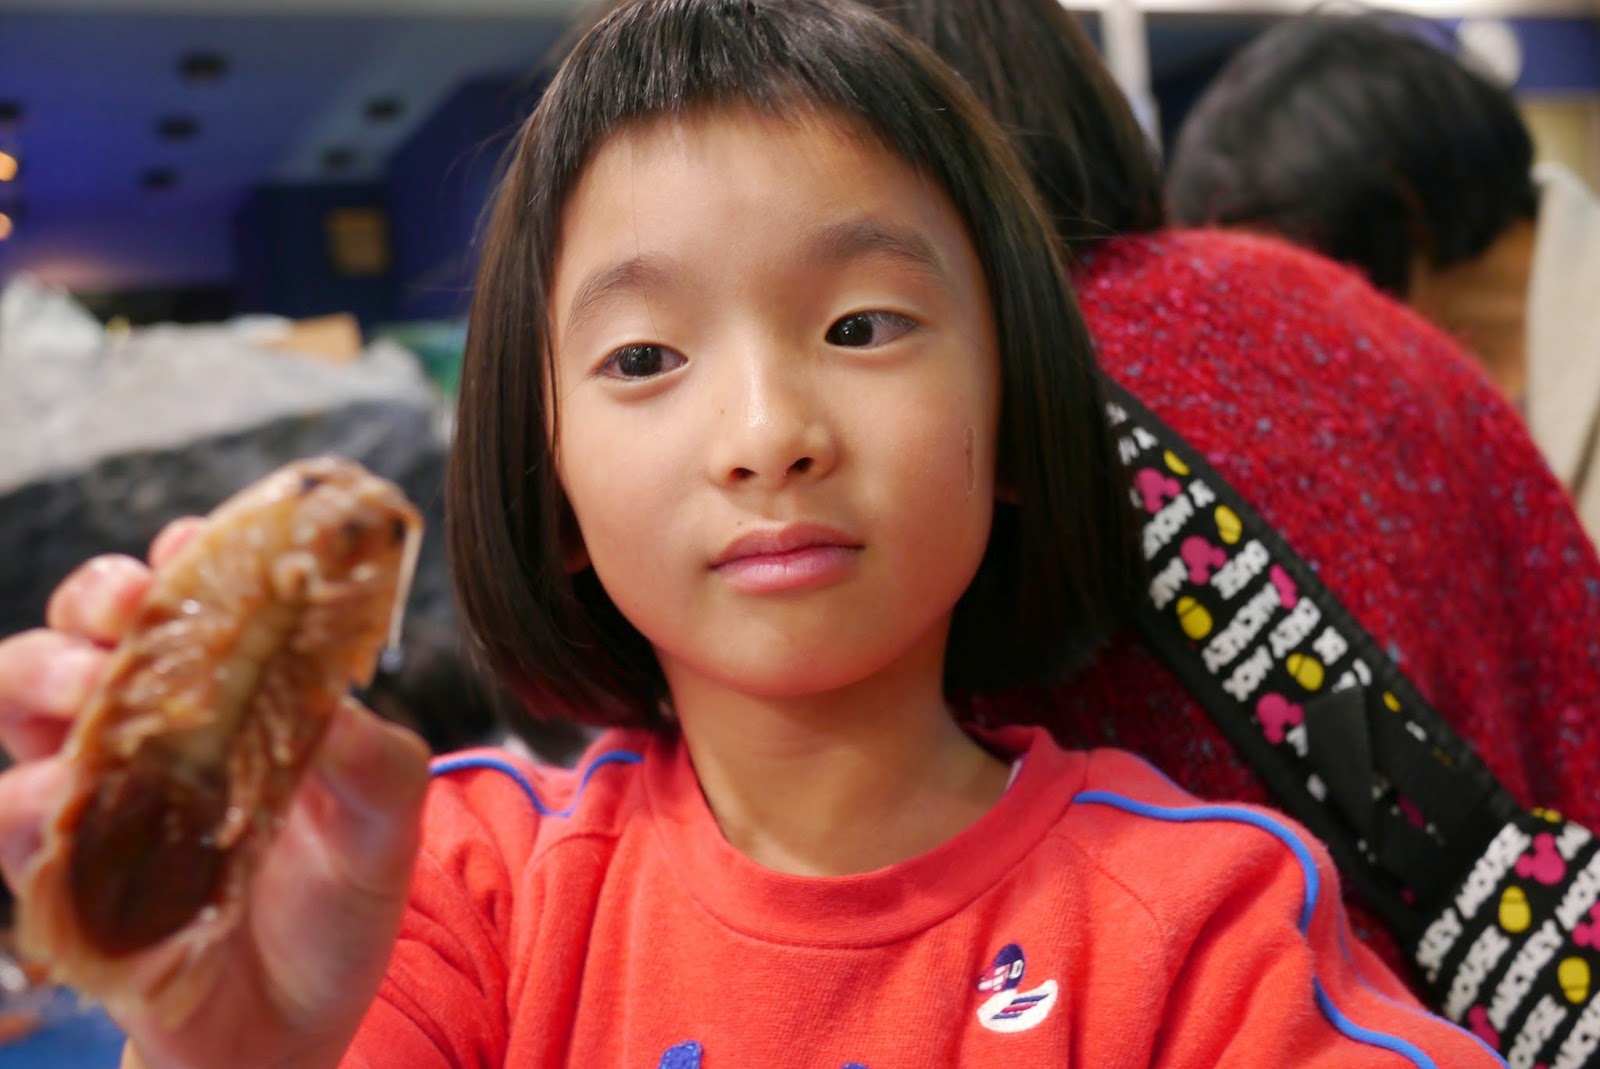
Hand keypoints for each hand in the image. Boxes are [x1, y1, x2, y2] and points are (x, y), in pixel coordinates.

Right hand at [0, 520, 431, 1068]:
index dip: (182, 560)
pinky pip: (17, 824)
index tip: (194, 550)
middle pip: (85, 625)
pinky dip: (33, 805)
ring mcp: (100, 796)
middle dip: (94, 601)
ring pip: (24, 704)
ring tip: (92, 702)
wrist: (300, 1023)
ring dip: (44, 682)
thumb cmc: (336, 899)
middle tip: (128, 615)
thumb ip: (376, 762)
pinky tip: (73, 810)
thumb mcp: (383, 826)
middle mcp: (152, 729)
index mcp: (228, 694)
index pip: (187, 596)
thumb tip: (339, 712)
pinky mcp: (67, 874)